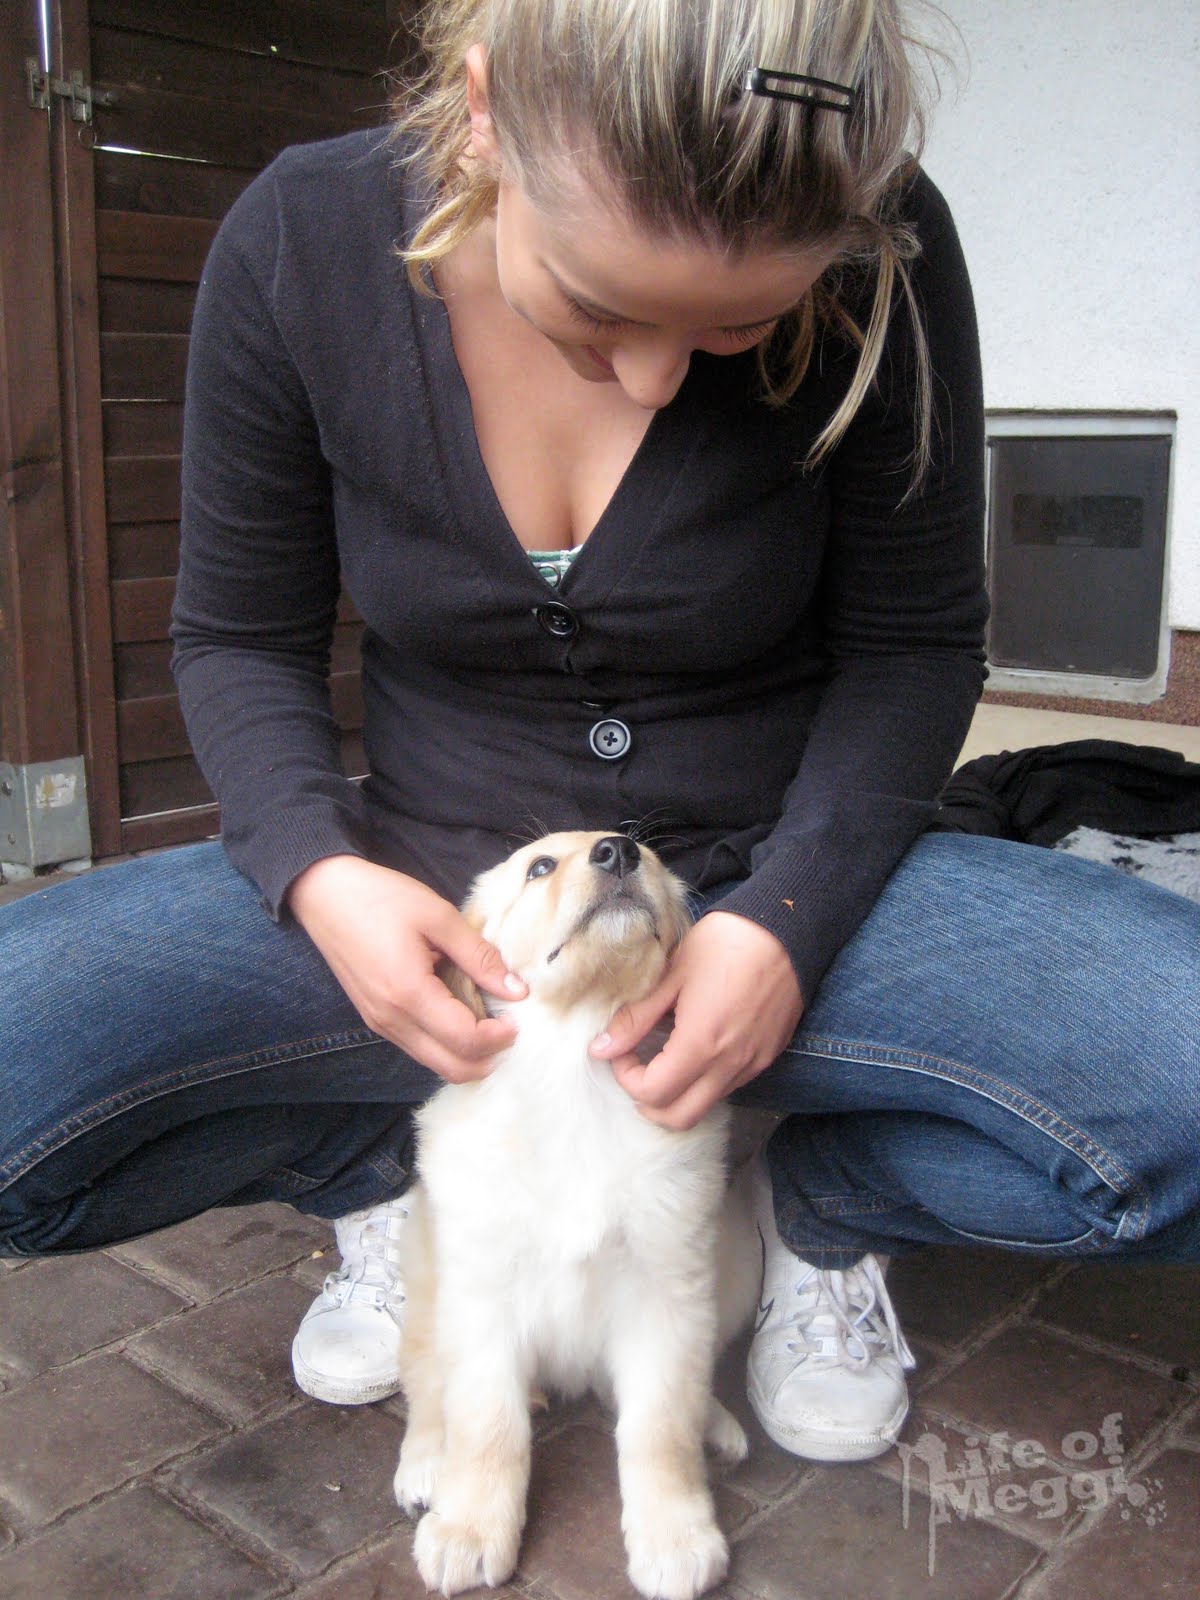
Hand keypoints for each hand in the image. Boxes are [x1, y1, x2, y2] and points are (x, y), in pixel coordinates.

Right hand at [287, 854, 525, 1081]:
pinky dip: (445, 1043)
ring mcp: (379, 1023)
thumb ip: (479, 957)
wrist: (323, 893)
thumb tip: (516, 990)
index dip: (500, 1036)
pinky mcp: (374, 1018)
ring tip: (489, 1019)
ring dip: (467, 1053)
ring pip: (434, 1062)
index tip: (518, 1015)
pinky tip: (460, 1013)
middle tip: (509, 1027)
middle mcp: (391, 1020)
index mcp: (409, 994)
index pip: (465, 1040)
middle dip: (488, 1057)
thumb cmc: (380, 897)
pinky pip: (418, 1046)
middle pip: (451, 1067)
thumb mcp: (438, 917)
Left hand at [590, 911, 802, 1129]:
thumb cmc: (725, 943)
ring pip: (706, 1105)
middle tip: (636, 1068)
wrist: (786, 928)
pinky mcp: (767, 1056)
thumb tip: (601, 1048)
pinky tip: (695, 1049)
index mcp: (701, 1043)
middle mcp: (730, 1064)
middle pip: (679, 1117)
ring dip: (677, 1095)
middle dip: (648, 1102)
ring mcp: (752, 1064)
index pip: (653, 1093)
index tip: (622, 1050)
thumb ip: (635, 1018)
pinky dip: (703, 1083)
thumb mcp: (671, 976)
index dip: (627, 1078)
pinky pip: (729, 1087)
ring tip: (664, 1057)